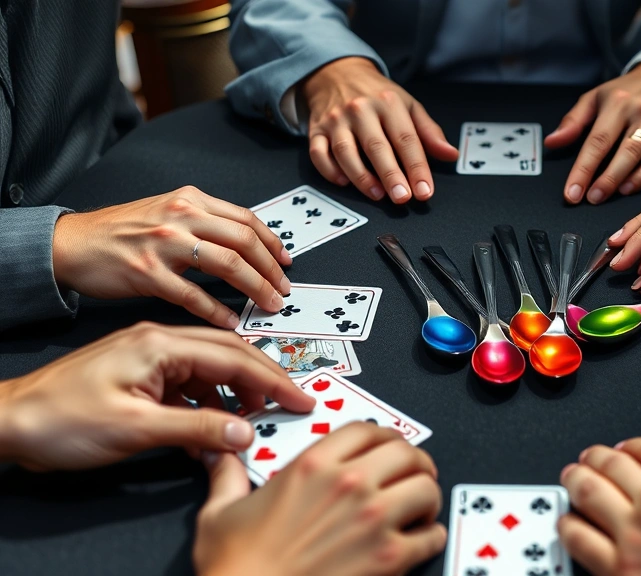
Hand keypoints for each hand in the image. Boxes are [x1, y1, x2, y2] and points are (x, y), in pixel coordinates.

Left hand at [0, 322, 313, 470]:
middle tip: (292, 401)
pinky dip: (211, 403)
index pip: (233, 357)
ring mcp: (150, 358)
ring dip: (237, 393)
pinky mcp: (142, 376)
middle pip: (229, 355)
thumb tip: (244, 431)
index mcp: (159, 343)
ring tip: (255, 417)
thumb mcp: (135, 428)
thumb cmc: (58, 418)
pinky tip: (217, 422)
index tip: (299, 396)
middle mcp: (158, 343)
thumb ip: (197, 428)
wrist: (10, 423)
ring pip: (212, 370)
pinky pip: (191, 384)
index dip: (272, 379)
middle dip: (264, 379)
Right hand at [52, 186, 291, 328]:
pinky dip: (218, 311)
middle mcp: (181, 216)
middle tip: (284, 290)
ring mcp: (164, 244)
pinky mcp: (148, 273)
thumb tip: (246, 245)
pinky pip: (193, 295)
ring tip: (268, 306)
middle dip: (271, 269)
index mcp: (190, 200)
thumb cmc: (120, 232)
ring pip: (227, 265)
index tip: (287, 263)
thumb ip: (204, 222)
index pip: (246, 219)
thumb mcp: (166, 212)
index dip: (273, 243)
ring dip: (255, 288)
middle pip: (244, 241)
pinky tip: (231, 322)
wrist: (71, 243)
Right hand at [194, 423, 445, 575]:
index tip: (388, 446)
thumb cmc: (233, 567)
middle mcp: (349, 484)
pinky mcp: (390, 558)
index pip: (367, 429)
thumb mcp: (221, 512)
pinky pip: (431, 535)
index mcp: (312, 466)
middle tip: (414, 474)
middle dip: (415, 462)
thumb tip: (218, 454)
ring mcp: (373, 520)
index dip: (384, 436)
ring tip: (419, 508)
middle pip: (407, 453)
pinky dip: (431, 537)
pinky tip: (420, 542)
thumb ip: (228, 476)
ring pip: (426, 488)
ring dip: (426, 497)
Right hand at [303, 57, 458, 203]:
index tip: (425, 191)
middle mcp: (361, 110)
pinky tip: (344, 182)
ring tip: (378, 195)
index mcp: (388, 104)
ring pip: (346, 152)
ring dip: (362, 177)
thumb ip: (429, 132)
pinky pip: (318, 153)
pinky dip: (329, 170)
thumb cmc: (378, 95)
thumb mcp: (408, 105)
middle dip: (391, 175)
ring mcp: (336, 120)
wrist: (337, 73)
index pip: (406, 139)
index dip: (417, 168)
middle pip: (377, 147)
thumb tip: (450, 154)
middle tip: (403, 198)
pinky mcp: (316, 130)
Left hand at [545, 61, 640, 204]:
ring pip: (640, 158)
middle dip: (604, 180)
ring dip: (621, 181)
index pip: (597, 140)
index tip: (571, 191)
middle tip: (589, 198)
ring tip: (604, 196)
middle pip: (621, 152)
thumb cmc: (628, 91)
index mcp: (618, 102)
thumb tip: (552, 142)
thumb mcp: (596, 97)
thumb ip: (573, 121)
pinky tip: (629, 189)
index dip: (583, 169)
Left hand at [559, 437, 640, 575]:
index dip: (637, 445)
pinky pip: (579, 539)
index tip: (630, 449)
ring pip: (588, 492)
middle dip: (598, 456)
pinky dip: (569, 525)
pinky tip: (569, 523)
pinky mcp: (619, 572)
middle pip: (612, 463)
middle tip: (591, 457)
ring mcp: (636, 537)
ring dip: (577, 480)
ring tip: (572, 477)